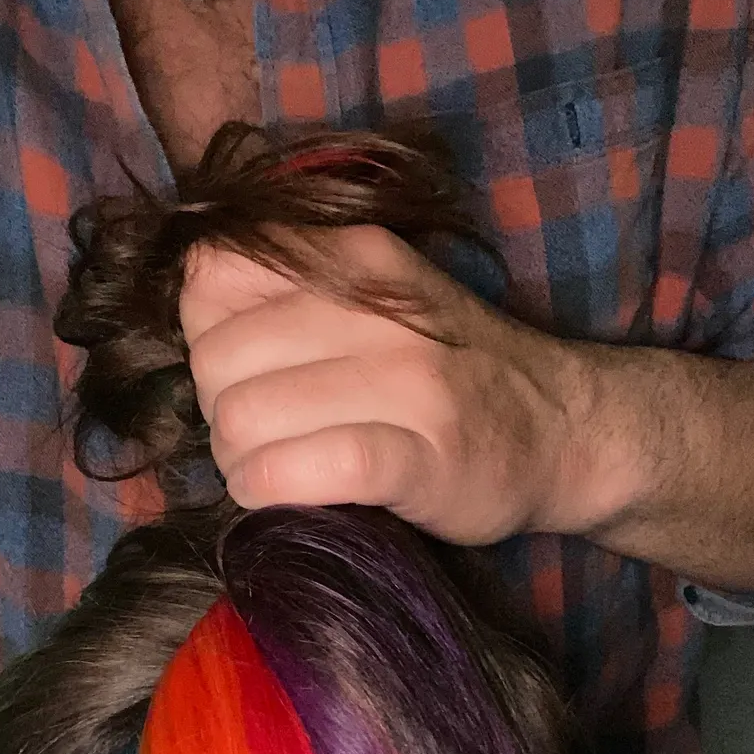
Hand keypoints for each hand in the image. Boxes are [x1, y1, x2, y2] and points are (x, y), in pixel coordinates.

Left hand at [179, 226, 602, 544]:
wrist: (563, 428)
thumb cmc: (449, 371)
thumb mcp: (372, 296)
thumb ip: (288, 290)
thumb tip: (190, 318)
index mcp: (350, 255)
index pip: (210, 276)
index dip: (204, 335)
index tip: (244, 372)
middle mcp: (374, 308)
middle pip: (214, 358)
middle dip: (219, 412)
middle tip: (261, 438)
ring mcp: (407, 381)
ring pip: (247, 417)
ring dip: (242, 464)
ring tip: (277, 472)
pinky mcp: (424, 456)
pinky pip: (311, 468)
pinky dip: (277, 490)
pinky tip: (290, 497)